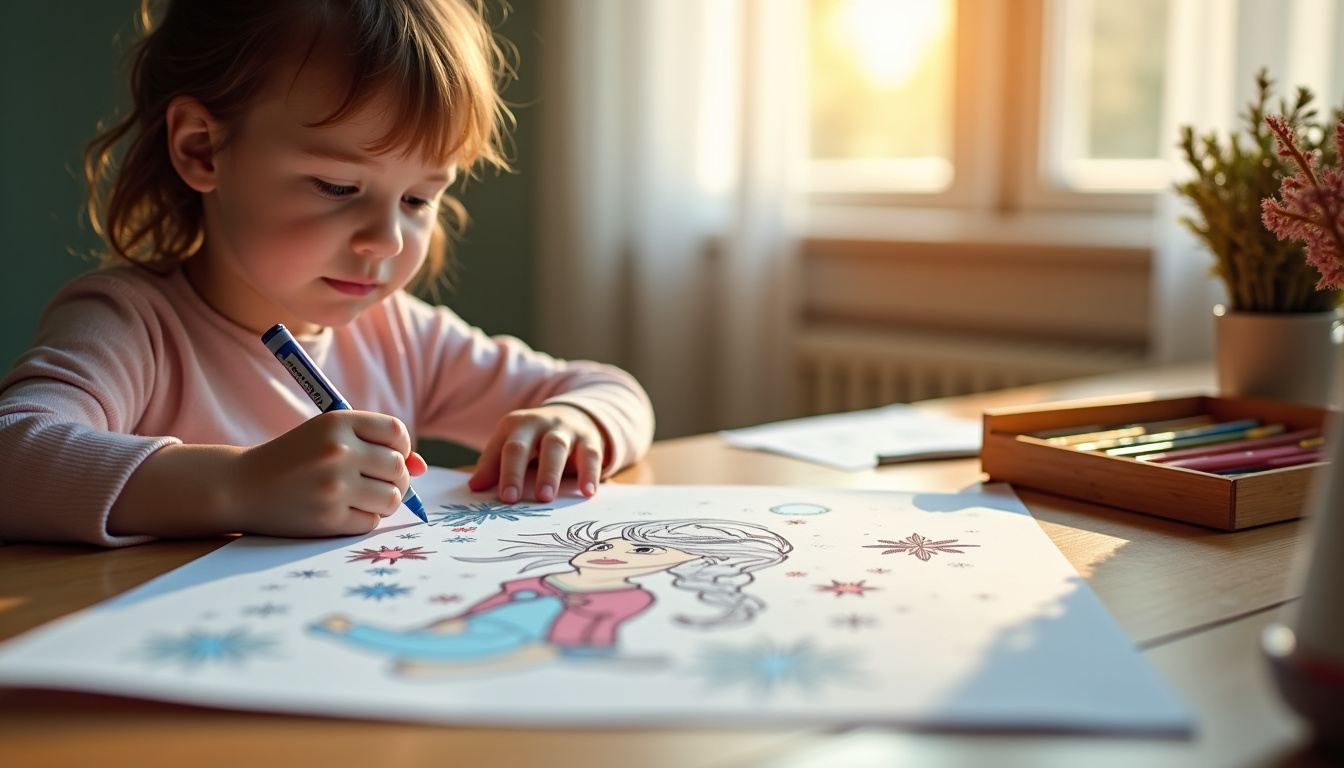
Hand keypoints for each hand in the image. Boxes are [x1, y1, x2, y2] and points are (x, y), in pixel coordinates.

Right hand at [230, 410, 424, 535]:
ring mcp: (333, 486)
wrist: (242, 486)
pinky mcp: (328, 518)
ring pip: (392, 498)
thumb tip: (422, 466)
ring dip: (385, 501)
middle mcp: (338, 451)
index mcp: (338, 422)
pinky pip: (371, 522)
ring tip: (362, 498)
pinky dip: (364, 519)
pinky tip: (343, 511)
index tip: (387, 456)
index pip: (397, 433)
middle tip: (375, 483)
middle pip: (399, 469)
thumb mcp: (330, 438)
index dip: (400, 448)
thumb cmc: (295, 459)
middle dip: (396, 479)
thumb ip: (376, 446)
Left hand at [468, 404, 605, 502]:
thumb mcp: (512, 443)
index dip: (504, 473)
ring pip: (556, 447)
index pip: (507, 449)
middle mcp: (539, 423)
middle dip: (519, 472)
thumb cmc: (535, 439)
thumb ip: (493, 464)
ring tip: (546, 498)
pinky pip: (590, 455)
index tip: (505, 498)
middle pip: (526, 445)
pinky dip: (590, 473)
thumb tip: (475, 486)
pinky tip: (588, 492)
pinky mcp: (589, 439)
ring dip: (550, 473)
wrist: (574, 415)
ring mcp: (565, 429)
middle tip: (516, 499)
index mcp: (516, 425)